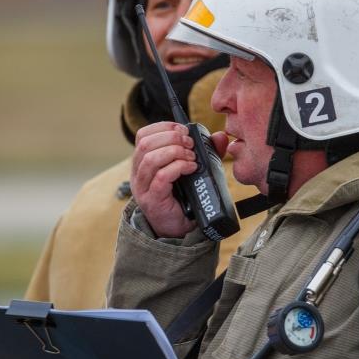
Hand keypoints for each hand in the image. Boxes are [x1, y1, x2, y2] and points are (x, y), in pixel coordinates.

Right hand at [130, 122, 199, 237]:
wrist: (178, 230)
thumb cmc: (184, 198)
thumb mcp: (194, 170)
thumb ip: (206, 152)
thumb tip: (220, 136)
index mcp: (144, 162)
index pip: (143, 135)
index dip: (163, 127)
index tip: (183, 130)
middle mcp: (139, 173)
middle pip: (146, 143)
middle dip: (171, 138)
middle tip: (190, 144)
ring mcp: (143, 187)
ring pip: (151, 158)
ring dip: (175, 152)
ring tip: (191, 157)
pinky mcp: (153, 199)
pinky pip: (161, 176)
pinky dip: (178, 167)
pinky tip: (191, 168)